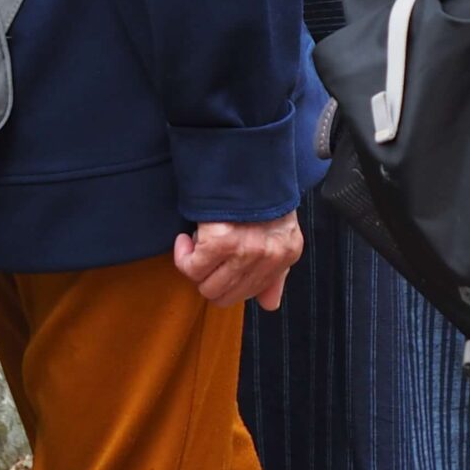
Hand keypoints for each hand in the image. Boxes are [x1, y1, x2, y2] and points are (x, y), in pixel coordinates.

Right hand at [174, 212, 304, 310]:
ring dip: (194, 268)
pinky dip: (182, 255)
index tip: (220, 265)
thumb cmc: (258, 199)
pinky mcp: (222, 244)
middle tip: (206, 256)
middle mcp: (270, 256)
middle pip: (225, 296)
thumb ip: (274, 273)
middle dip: (209, 279)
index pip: (251, 293)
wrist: (247, 164)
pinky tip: (187, 238)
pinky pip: (191, 268)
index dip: (229, 282)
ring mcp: (247, 251)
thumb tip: (270, 304)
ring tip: (197, 244)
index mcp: (287, 254)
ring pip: (207, 287)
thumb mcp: (276, 235)